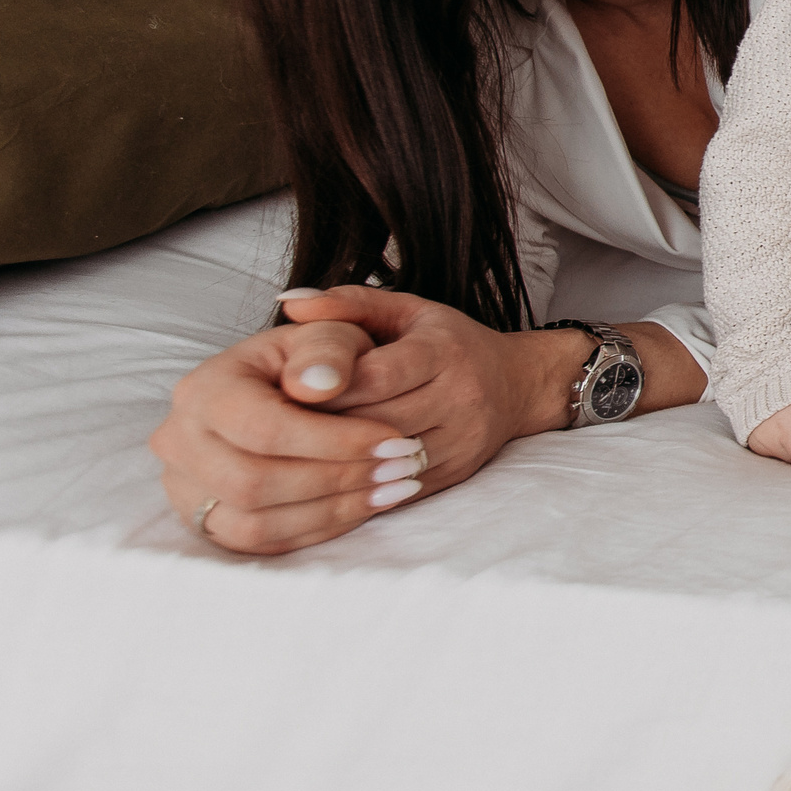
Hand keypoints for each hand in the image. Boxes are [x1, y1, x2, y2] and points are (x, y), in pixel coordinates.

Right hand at [150, 301, 420, 555]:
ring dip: (335, 510)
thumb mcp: (325, 335)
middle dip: (338, 479)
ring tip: (396, 487)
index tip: (395, 439)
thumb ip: (327, 350)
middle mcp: (179, 441)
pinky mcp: (208, 521)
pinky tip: (368, 505)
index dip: (336, 441)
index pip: (266, 429)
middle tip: (403, 467)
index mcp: (203, 389)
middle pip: (254, 483)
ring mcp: (185, 488)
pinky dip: (320, 529)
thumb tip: (321, 384)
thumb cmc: (309, 360)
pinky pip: (260, 543)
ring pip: (255, 522)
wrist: (276, 389)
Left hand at [279, 285, 581, 493]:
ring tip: (292, 456)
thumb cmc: (447, 343)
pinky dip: (358, 486)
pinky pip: (397, 487)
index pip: (377, 375)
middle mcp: (461, 396)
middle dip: (322, 427)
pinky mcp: (456, 472)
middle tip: (273, 429)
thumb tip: (288, 304)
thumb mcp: (405, 310)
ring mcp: (462, 439)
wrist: (517, 384)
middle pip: (377, 422)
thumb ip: (347, 303)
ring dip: (336, 461)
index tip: (285, 391)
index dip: (327, 386)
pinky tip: (325, 479)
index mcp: (444, 351)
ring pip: (387, 461)